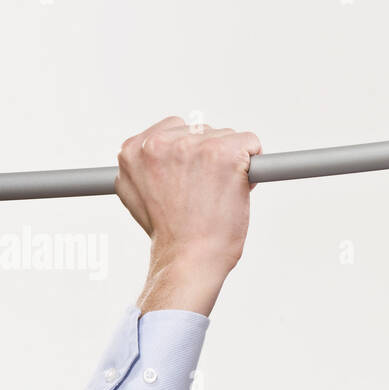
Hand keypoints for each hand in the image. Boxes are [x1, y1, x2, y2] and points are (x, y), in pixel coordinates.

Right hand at [115, 116, 261, 283]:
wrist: (188, 259)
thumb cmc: (172, 236)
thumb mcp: (138, 196)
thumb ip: (144, 169)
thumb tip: (155, 157)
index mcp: (134, 150)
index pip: (173, 130)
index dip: (189, 156)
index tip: (192, 180)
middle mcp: (159, 143)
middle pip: (202, 131)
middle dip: (210, 158)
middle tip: (206, 193)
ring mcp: (192, 146)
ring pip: (227, 136)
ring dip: (231, 162)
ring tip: (218, 195)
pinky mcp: (223, 152)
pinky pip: (251, 142)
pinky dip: (254, 162)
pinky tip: (240, 186)